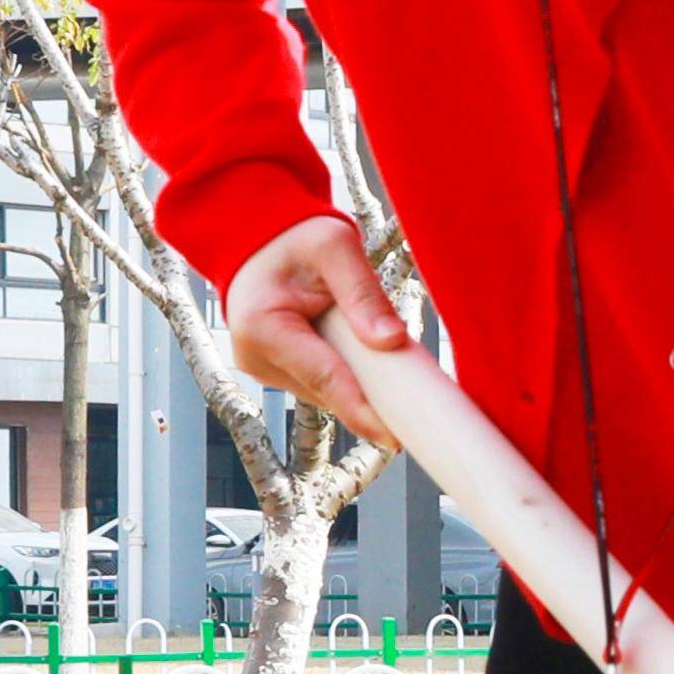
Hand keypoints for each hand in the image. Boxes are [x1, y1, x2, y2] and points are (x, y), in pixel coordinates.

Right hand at [224, 214, 409, 438]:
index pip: (324, 378)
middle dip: (370, 398)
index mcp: (263, 327)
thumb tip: (391, 342)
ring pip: (325, 391)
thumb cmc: (293, 236)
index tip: (397, 437)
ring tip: (390, 366)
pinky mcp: (274, 370)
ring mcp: (262, 367)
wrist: (257, 237)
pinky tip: (367, 362)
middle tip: (417, 408)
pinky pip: (319, 382)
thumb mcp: (334, 246)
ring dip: (359, 384)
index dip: (363, 411)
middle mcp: (255, 356)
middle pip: (327, 391)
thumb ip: (363, 293)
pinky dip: (347, 375)